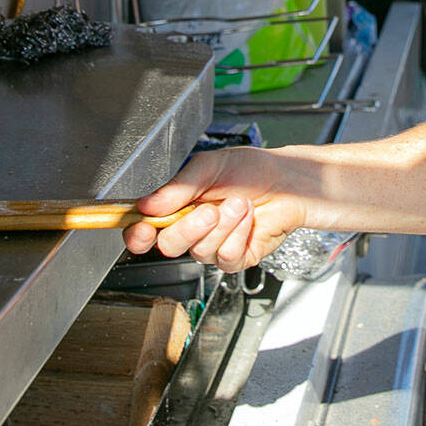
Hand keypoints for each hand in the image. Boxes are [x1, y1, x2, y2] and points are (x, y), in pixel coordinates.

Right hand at [126, 149, 306, 272]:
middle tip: (209, 209)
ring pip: (200, 251)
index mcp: (177, 206)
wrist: (287, 180)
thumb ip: (177, 187)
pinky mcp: (236, 258)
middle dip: (188, 227)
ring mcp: (213, 246)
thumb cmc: (251, 170)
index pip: (145, 228)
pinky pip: (226, 257)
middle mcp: (192, 230)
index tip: (144, 228)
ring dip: (223, 225)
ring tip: (239, 203)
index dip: (139, 234)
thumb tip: (147, 204)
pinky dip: (239, 235)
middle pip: (169, 246)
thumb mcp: (209, 167)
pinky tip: (248, 219)